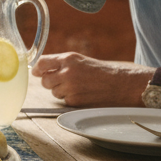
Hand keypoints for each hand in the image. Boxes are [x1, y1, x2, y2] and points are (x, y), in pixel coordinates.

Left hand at [31, 52, 151, 106]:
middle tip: (64, 82)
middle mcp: (66, 72)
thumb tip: (41, 70)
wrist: (124, 84)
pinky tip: (84, 95)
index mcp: (68, 58)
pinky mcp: (75, 101)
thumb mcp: (82, 60)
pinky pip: (64, 101)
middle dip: (51, 82)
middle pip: (44, 80)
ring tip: (79, 87)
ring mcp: (70, 88)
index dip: (37, 69)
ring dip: (61, 91)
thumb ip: (62, 64)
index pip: (41, 63)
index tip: (36, 72)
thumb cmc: (105, 71)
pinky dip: (70, 100)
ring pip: (54, 92)